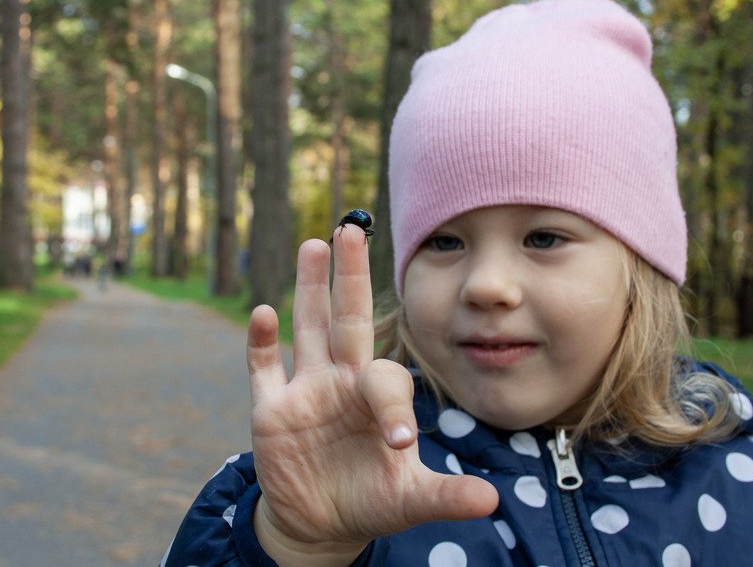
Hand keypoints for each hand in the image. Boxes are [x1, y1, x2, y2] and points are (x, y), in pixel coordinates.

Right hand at [246, 225, 498, 565]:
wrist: (323, 523)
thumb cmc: (372, 499)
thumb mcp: (410, 501)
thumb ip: (445, 496)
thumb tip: (492, 504)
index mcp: (377, 396)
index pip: (385, 379)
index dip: (392, 406)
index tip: (397, 442)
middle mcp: (341, 381)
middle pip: (347, 319)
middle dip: (350, 278)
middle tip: (351, 230)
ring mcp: (305, 391)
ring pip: (307, 328)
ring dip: (308, 289)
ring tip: (313, 245)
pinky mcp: (270, 410)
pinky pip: (263, 369)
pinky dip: (260, 343)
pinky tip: (264, 313)